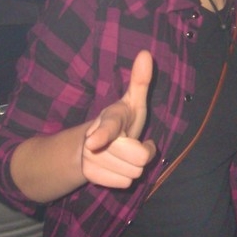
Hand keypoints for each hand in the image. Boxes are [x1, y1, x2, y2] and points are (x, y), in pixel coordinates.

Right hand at [82, 50, 156, 187]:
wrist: (94, 145)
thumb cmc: (121, 121)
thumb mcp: (132, 102)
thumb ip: (140, 81)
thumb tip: (146, 53)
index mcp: (109, 118)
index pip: (107, 127)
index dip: (102, 135)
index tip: (93, 143)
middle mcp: (96, 137)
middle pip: (138, 158)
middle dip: (142, 153)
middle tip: (131, 143)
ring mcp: (90, 157)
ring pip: (132, 173)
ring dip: (133, 166)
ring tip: (123, 154)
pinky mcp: (90, 175)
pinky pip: (123, 183)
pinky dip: (124, 176)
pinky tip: (116, 166)